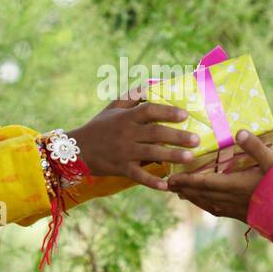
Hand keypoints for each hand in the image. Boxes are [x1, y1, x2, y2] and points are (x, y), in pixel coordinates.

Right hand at [69, 92, 200, 190]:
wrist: (76, 150)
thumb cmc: (98, 127)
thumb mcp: (112, 108)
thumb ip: (132, 97)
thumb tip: (151, 86)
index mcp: (126, 117)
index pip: (149, 110)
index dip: (167, 111)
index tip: (184, 114)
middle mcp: (126, 133)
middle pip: (155, 133)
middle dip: (177, 136)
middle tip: (196, 139)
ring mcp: (124, 152)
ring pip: (151, 153)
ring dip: (171, 155)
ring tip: (190, 157)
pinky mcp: (121, 169)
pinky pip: (138, 176)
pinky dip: (152, 181)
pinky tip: (166, 185)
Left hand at [167, 129, 272, 220]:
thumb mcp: (272, 161)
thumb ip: (255, 147)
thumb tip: (239, 131)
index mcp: (233, 186)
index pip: (202, 182)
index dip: (185, 181)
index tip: (170, 178)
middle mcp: (230, 199)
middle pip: (200, 194)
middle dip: (183, 189)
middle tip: (167, 184)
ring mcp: (235, 209)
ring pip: (207, 204)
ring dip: (192, 198)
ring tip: (181, 193)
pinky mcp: (241, 215)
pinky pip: (216, 210)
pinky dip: (206, 205)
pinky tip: (206, 203)